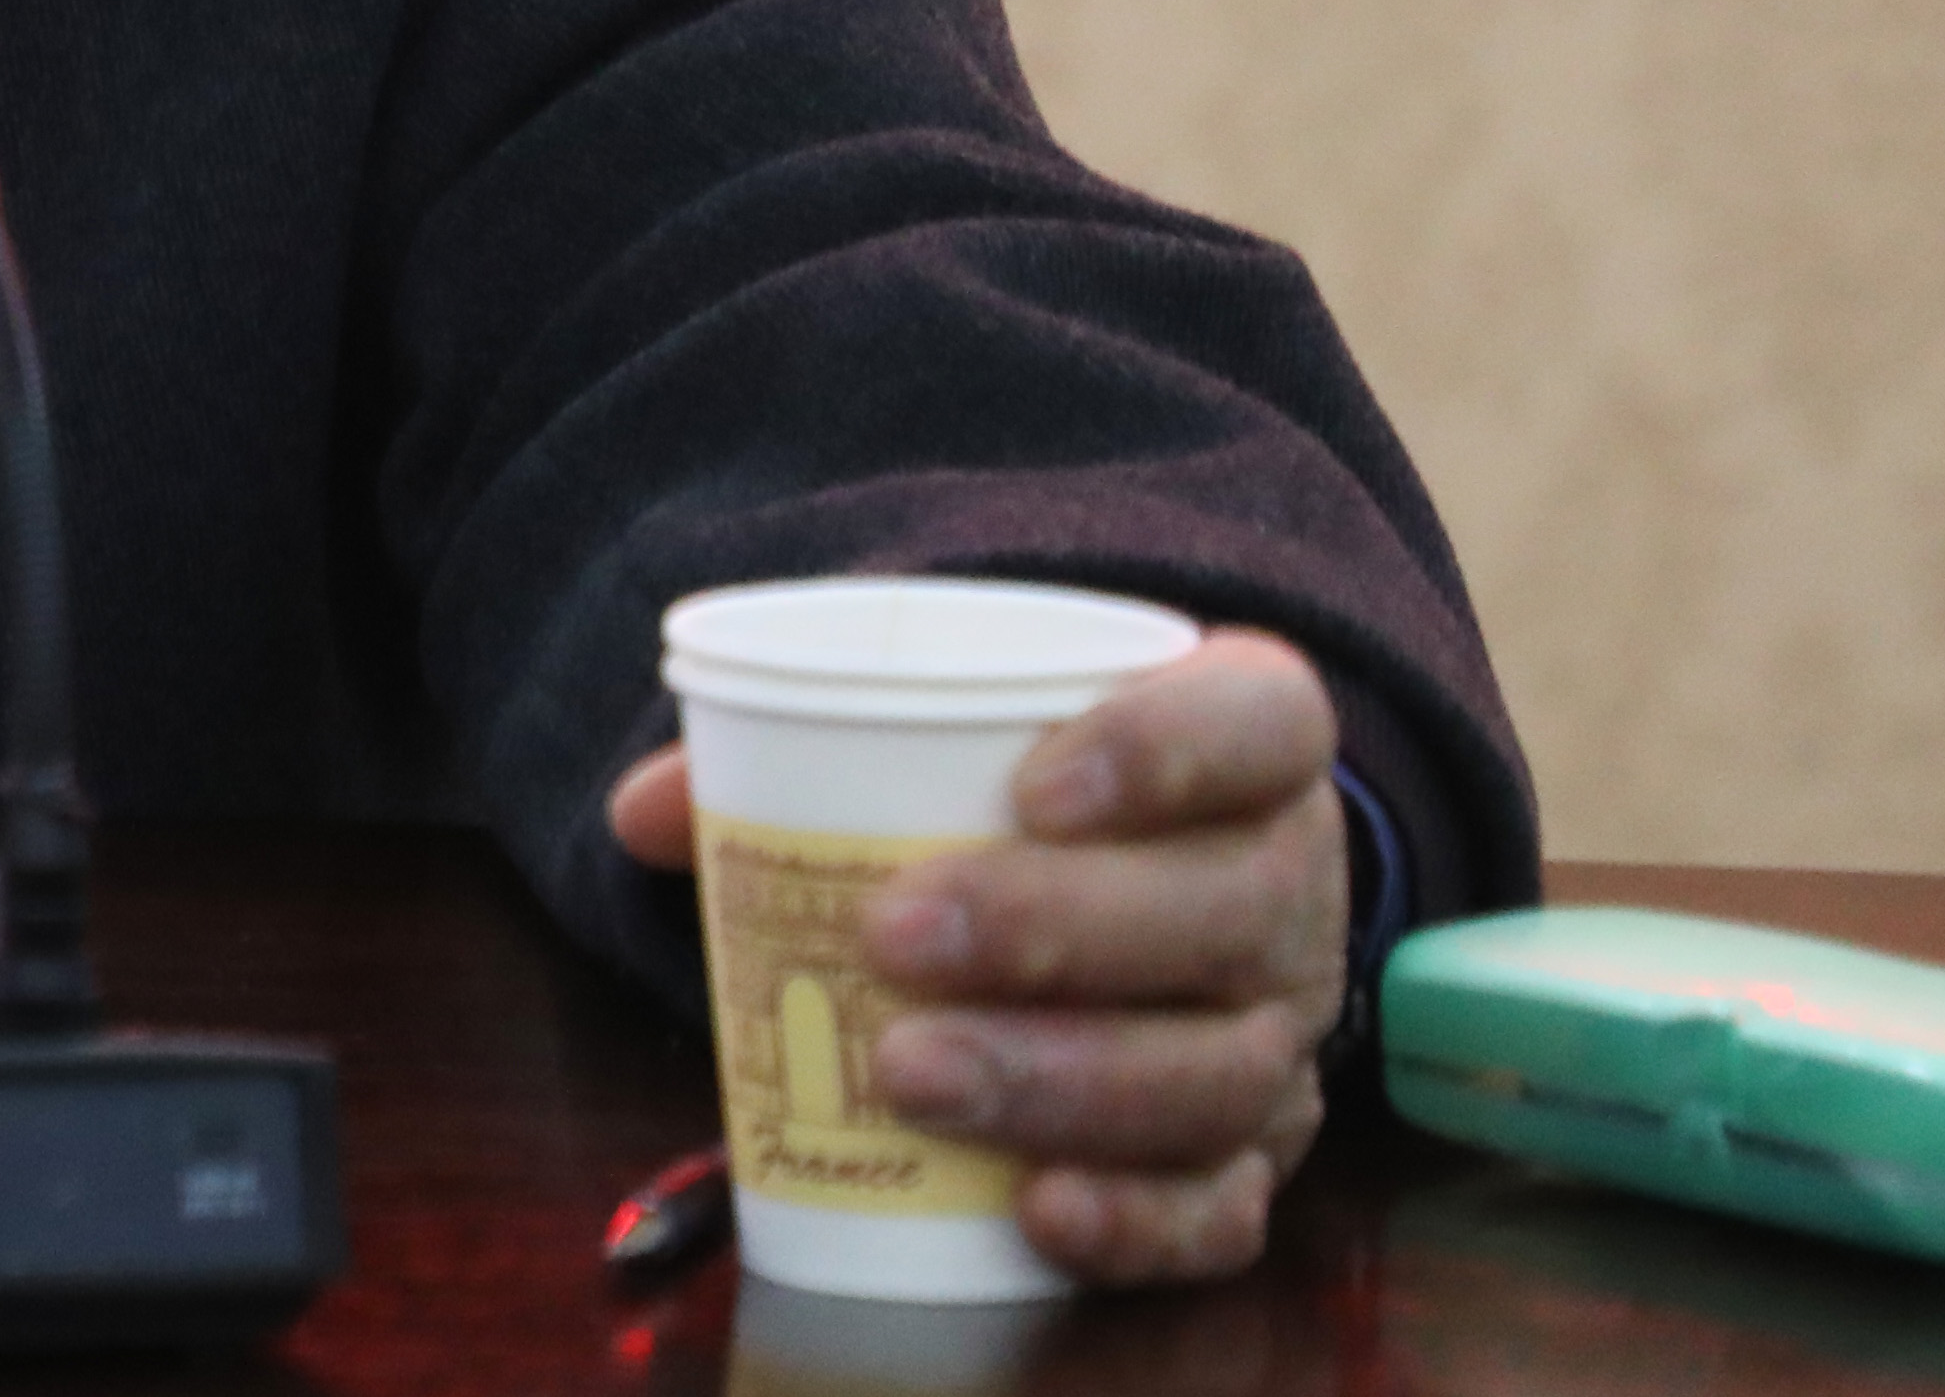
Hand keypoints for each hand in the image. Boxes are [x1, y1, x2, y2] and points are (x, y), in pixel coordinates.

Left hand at [608, 628, 1347, 1285]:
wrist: (1147, 880)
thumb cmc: (1037, 793)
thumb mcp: (961, 732)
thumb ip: (815, 750)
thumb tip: (650, 813)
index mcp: (1251, 744)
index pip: (1263, 723)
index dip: (1166, 750)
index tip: (1030, 784)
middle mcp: (1294, 887)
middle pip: (1229, 908)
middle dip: (1059, 928)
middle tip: (898, 936)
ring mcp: (1284, 1030)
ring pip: (1219, 1071)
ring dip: (1063, 1081)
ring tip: (913, 1073)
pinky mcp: (1258, 1154)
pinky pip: (1226, 1209)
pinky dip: (1137, 1221)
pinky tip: (1037, 1211)